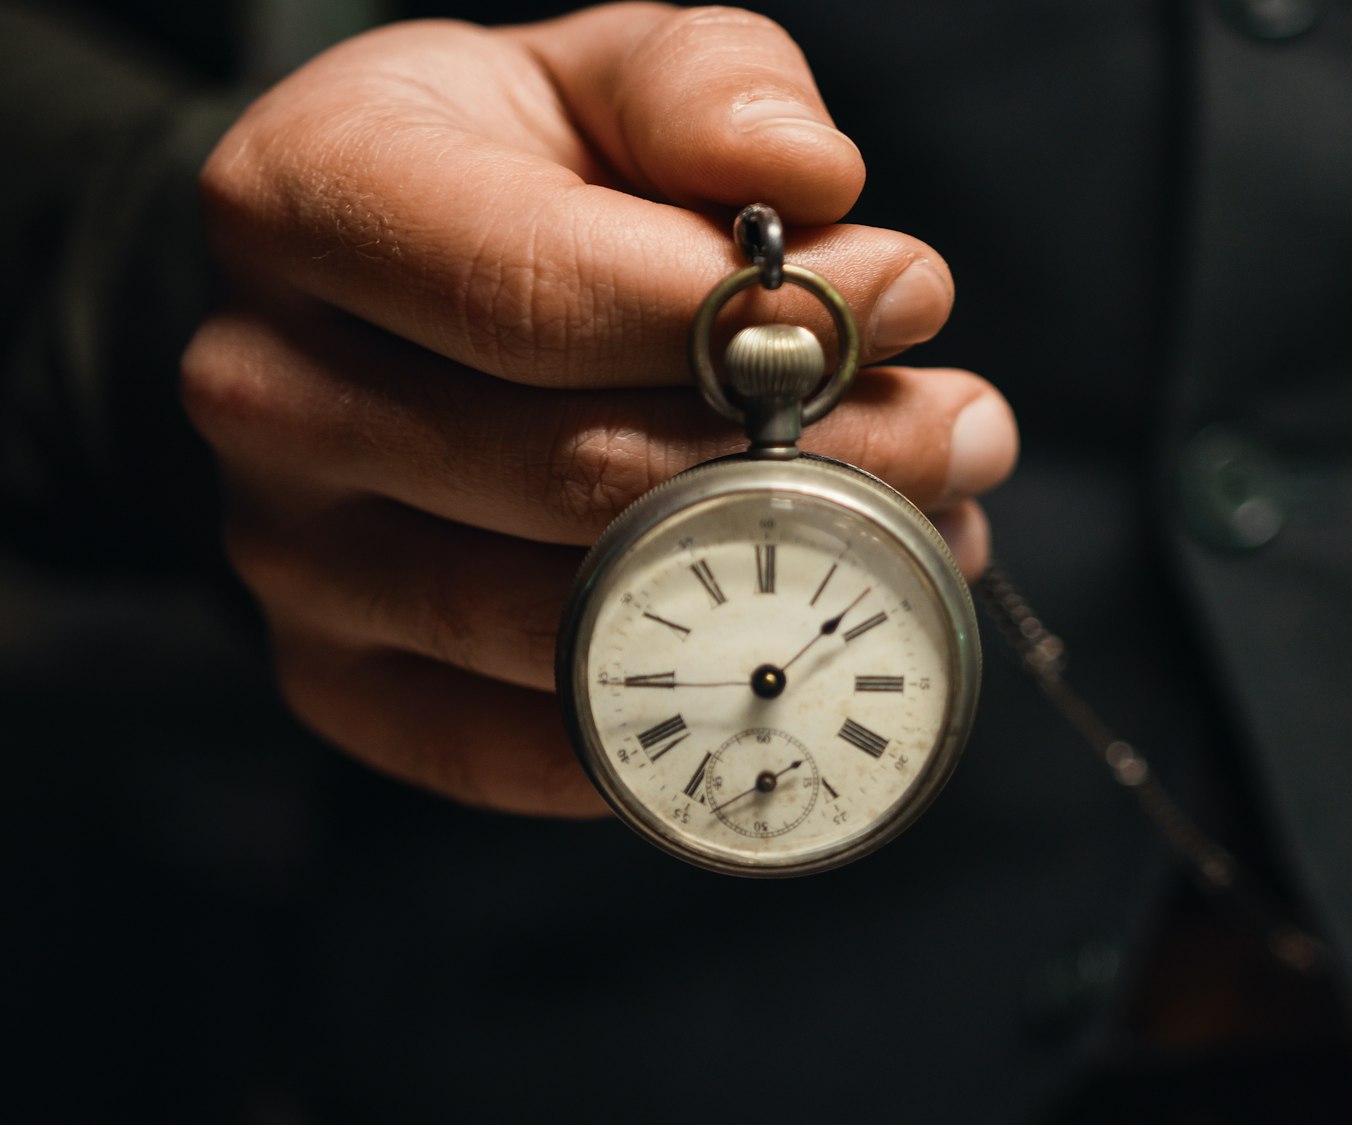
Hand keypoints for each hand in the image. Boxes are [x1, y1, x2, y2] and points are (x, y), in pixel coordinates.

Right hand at [181, 4, 1016, 815]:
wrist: (356, 295)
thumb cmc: (506, 173)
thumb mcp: (599, 76)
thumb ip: (708, 92)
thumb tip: (818, 180)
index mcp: (311, 200)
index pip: (540, 297)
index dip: (749, 317)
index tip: (910, 297)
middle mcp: (276, 394)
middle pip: (579, 475)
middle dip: (818, 464)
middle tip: (958, 433)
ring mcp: (299, 561)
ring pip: (573, 626)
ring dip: (784, 593)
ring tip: (921, 531)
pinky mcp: (342, 682)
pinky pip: (524, 752)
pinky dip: (688, 714)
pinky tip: (799, 636)